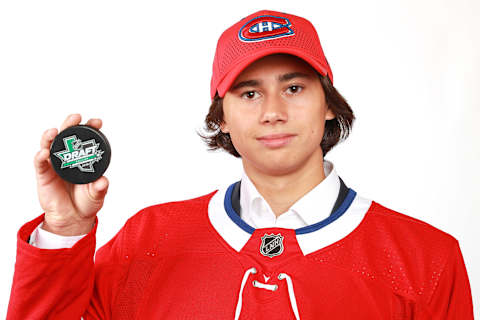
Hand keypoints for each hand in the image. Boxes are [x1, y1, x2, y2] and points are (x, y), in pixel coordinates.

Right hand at [34, 114, 108, 235]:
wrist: (73, 218)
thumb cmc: (86, 202)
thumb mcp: (97, 194)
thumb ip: (100, 188)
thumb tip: (103, 181)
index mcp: (83, 158)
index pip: (86, 139)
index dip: (90, 128)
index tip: (97, 121)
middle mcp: (68, 158)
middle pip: (66, 136)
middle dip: (70, 124)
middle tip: (76, 117)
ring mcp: (54, 165)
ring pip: (50, 145)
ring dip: (51, 136)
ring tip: (54, 131)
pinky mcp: (44, 175)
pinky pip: (40, 163)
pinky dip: (41, 156)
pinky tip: (44, 152)